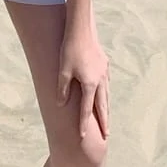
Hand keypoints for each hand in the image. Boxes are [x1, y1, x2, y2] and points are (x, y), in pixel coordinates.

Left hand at [58, 25, 108, 141]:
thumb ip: (62, 89)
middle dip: (104, 122)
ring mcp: (104, 73)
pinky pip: (106, 84)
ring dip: (106, 109)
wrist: (82, 30)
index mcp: (90, 84)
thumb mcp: (62, 71)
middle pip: (103, 106)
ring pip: (106, 95)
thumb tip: (60, 104)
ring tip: (107, 119)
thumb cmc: (69, 50)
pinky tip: (104, 95)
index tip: (83, 136)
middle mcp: (100, 81)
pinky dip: (105, 94)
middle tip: (107, 135)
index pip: (86, 109)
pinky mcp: (104, 65)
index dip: (84, 124)